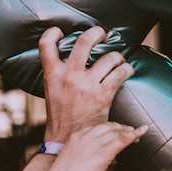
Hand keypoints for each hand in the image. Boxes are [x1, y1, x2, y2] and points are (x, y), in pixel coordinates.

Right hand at [39, 26, 134, 141]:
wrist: (67, 139)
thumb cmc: (60, 114)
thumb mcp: (52, 90)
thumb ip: (58, 73)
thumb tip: (70, 58)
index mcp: (53, 74)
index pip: (45, 45)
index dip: (52, 33)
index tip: (60, 31)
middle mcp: (70, 76)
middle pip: (84, 41)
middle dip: (96, 33)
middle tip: (101, 33)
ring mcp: (87, 84)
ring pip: (109, 57)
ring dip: (116, 55)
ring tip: (118, 58)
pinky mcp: (103, 95)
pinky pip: (119, 73)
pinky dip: (126, 69)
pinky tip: (126, 70)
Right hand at [40, 122, 146, 170]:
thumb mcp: (73, 162)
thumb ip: (88, 157)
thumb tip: (105, 160)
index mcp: (76, 136)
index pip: (98, 127)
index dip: (110, 129)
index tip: (117, 132)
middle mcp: (86, 135)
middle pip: (108, 127)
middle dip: (120, 128)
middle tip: (130, 132)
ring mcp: (95, 142)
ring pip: (117, 132)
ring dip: (128, 132)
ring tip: (137, 133)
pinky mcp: (104, 152)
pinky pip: (123, 140)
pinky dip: (134, 135)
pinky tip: (142, 132)